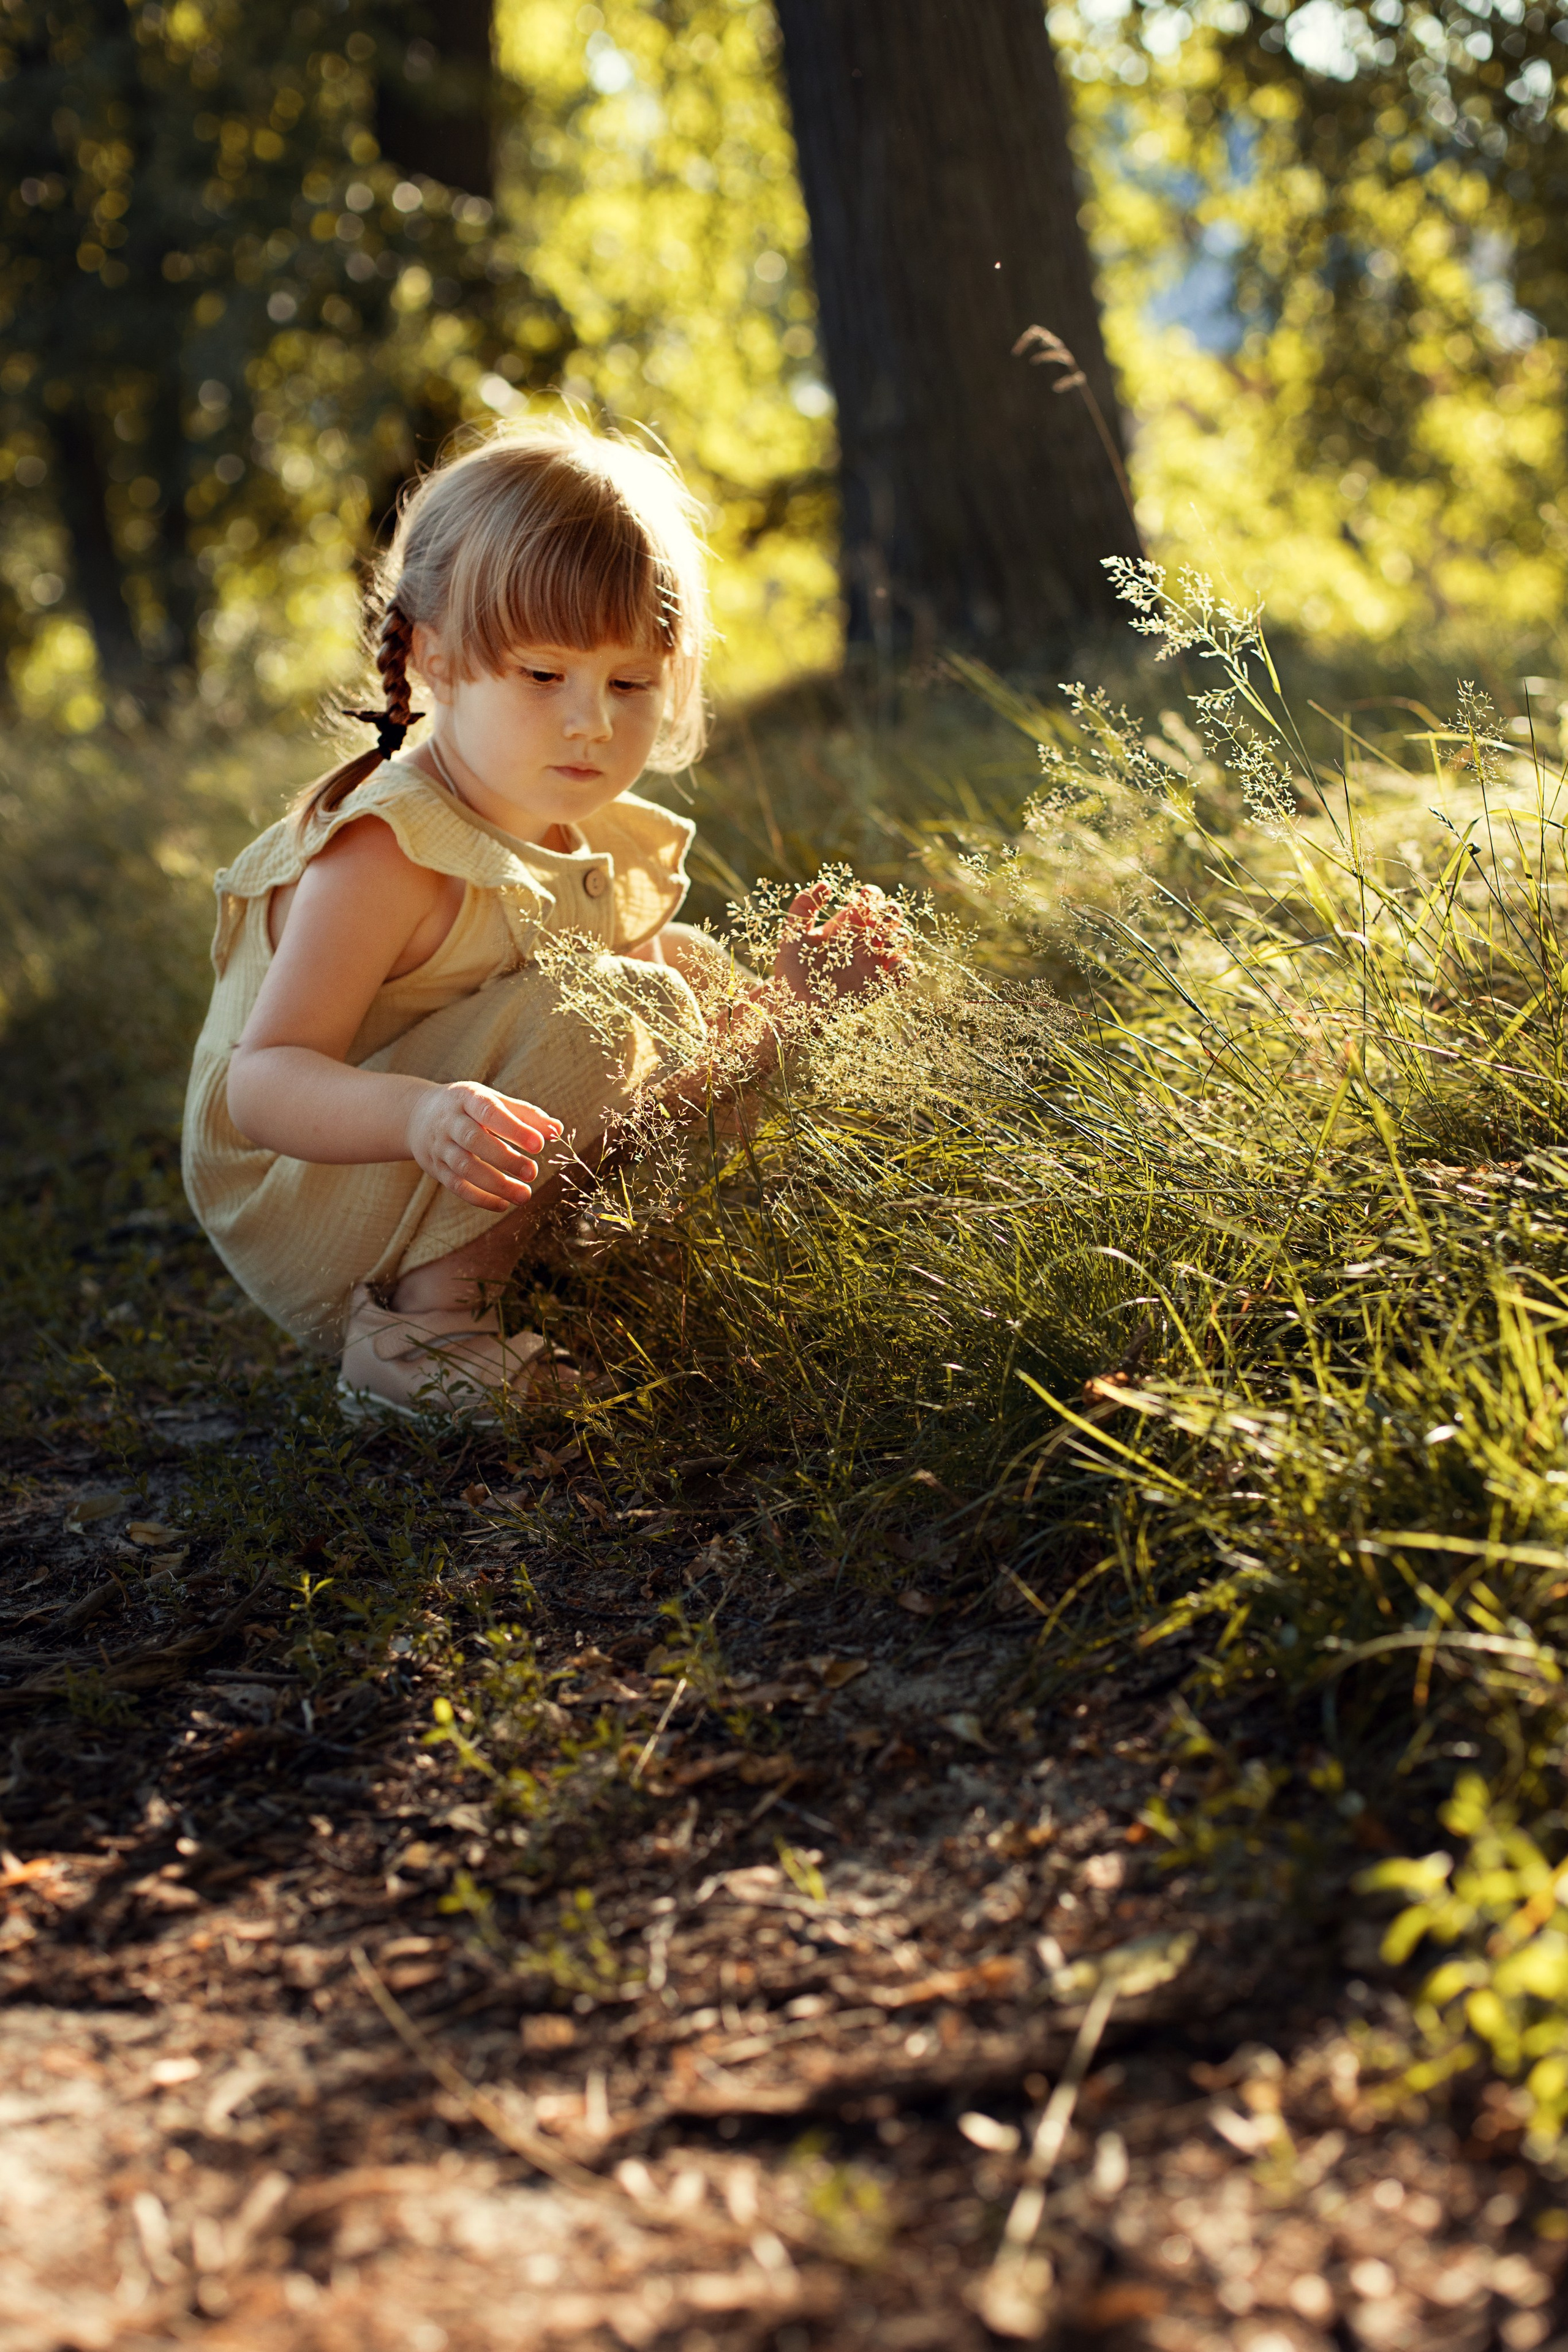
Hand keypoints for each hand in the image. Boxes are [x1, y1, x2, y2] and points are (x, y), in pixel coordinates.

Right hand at [406, 1083, 562, 1209]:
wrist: (417, 1115)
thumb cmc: (469, 1107)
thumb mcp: (493, 1101)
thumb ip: (526, 1115)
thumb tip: (557, 1130)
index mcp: (467, 1098)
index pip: (490, 1112)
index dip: (514, 1129)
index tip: (540, 1144)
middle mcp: (450, 1121)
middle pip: (474, 1140)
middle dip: (505, 1158)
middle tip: (533, 1172)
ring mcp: (440, 1146)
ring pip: (464, 1167)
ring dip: (495, 1184)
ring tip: (524, 1195)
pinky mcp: (436, 1168)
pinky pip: (456, 1185)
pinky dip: (479, 1198)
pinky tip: (503, 1205)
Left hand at [772, 881, 909, 1007]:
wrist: (794, 1002)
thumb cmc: (792, 966)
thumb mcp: (794, 933)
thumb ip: (804, 905)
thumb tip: (826, 884)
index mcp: (847, 924)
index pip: (870, 901)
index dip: (873, 895)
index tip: (863, 898)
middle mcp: (864, 941)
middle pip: (892, 917)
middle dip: (891, 912)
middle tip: (875, 921)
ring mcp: (873, 962)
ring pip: (902, 941)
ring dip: (898, 937)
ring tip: (879, 944)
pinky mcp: (879, 985)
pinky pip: (904, 973)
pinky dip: (904, 967)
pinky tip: (888, 966)